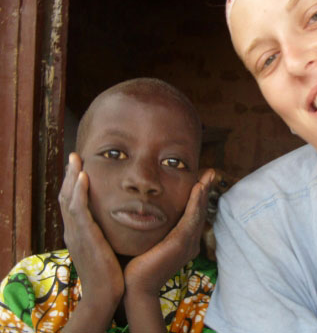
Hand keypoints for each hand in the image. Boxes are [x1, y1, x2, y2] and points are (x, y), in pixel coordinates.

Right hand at [59, 153, 122, 331]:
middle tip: (75, 156)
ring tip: (76, 159)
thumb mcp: (105, 245)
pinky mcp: (84, 237)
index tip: (80, 166)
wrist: (105, 293)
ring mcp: (76, 233)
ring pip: (68, 199)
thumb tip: (119, 216)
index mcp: (78, 231)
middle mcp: (73, 230)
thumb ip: (106, 230)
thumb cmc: (110, 270)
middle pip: (65, 196)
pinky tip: (83, 178)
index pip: (71, 202)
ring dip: (71, 177)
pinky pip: (79, 210)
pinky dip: (79, 192)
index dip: (73, 183)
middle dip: (69, 175)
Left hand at [122, 168, 214, 331]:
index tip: (199, 179)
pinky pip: (191, 217)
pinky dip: (196, 201)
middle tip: (210, 172)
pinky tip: (199, 187)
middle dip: (205, 190)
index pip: (193, 214)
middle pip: (200, 210)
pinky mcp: (181, 243)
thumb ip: (150, 227)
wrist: (133, 287)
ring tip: (208, 175)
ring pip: (198, 211)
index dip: (198, 197)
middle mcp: (190, 242)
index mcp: (183, 242)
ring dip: (204, 192)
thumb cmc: (135, 265)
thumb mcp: (147, 241)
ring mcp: (188, 243)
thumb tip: (141, 211)